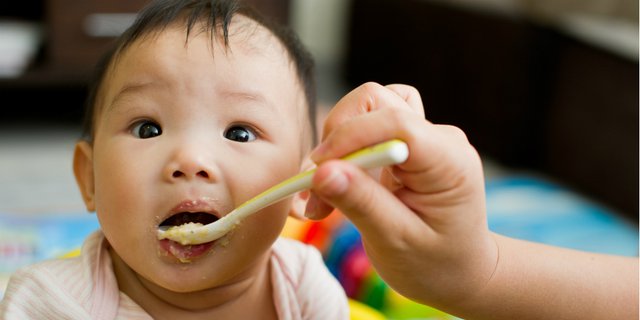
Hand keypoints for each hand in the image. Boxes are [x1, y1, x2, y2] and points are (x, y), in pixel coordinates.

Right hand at [306, 82, 497, 307]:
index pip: (396, 120)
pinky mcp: (407, 144)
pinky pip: (368, 128)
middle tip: (315, 192)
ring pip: (367, 109)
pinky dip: (345, 151)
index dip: (349, 136)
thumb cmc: (436, 265)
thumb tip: (321, 172)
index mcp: (449, 161)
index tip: (316, 172)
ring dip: (338, 144)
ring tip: (324, 194)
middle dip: (337, 141)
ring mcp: (424, 137)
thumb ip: (361, 203)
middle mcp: (439, 138)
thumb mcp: (396, 242)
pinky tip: (338, 185)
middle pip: (376, 102)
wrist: (459, 272)